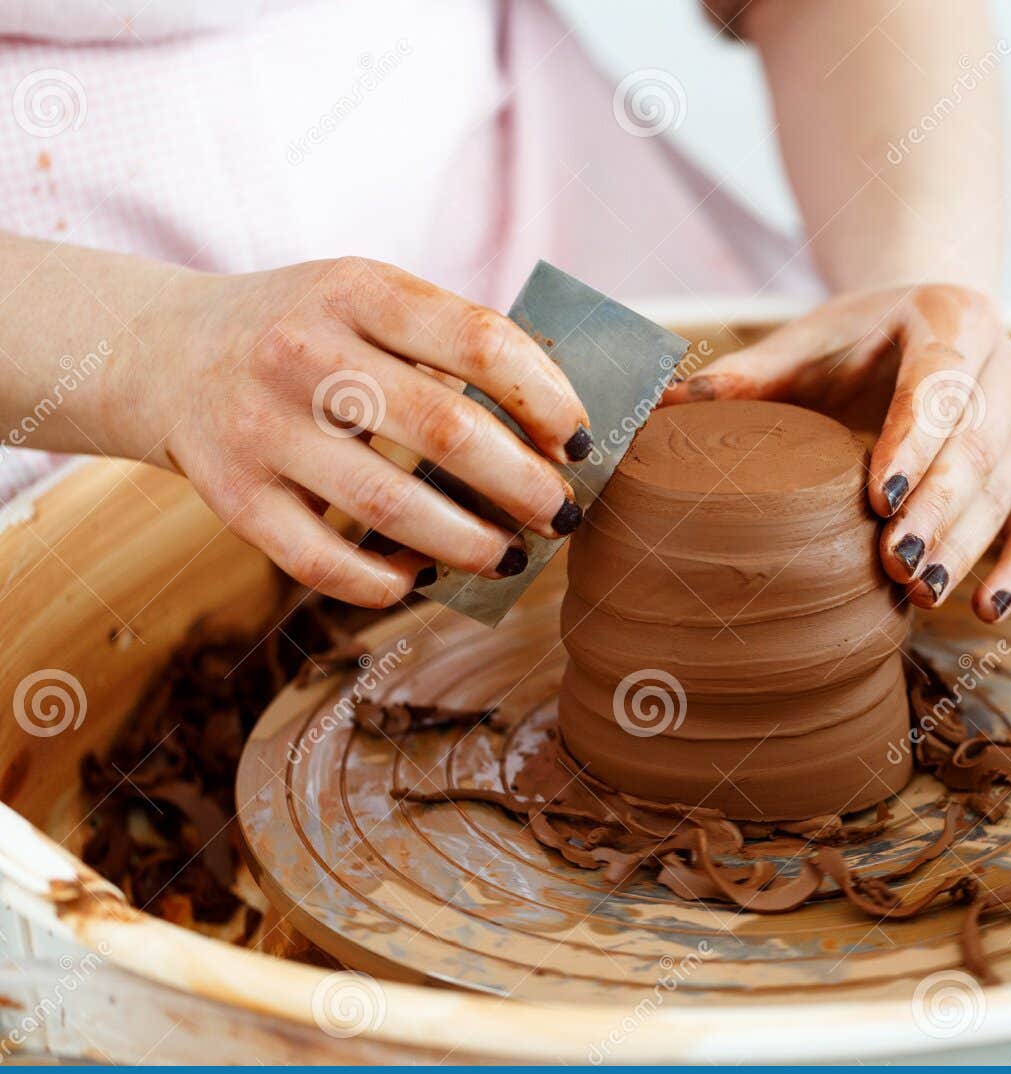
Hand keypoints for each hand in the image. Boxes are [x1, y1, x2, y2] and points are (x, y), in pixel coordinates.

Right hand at [110, 257, 592, 606]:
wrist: (165, 352)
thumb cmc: (309, 334)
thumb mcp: (370, 301)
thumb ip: (452, 345)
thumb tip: (560, 429)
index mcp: (356, 291)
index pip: (479, 341)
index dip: (547, 398)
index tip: (581, 443)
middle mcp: (303, 353)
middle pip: (445, 428)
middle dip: (525, 484)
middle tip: (562, 514)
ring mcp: (261, 427)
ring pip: (389, 504)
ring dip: (470, 544)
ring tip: (511, 556)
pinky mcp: (232, 497)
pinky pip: (323, 561)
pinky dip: (385, 581)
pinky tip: (421, 575)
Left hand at [667, 285, 1010, 621]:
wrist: (924, 331)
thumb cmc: (854, 343)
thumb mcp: (802, 345)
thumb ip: (741, 376)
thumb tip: (655, 409)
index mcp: (954, 319)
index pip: (940, 385)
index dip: (913, 442)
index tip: (877, 496)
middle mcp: (1007, 370)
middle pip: (977, 448)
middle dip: (937, 510)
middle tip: (894, 564)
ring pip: (1007, 492)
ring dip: (965, 546)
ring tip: (921, 593)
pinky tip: (987, 609)